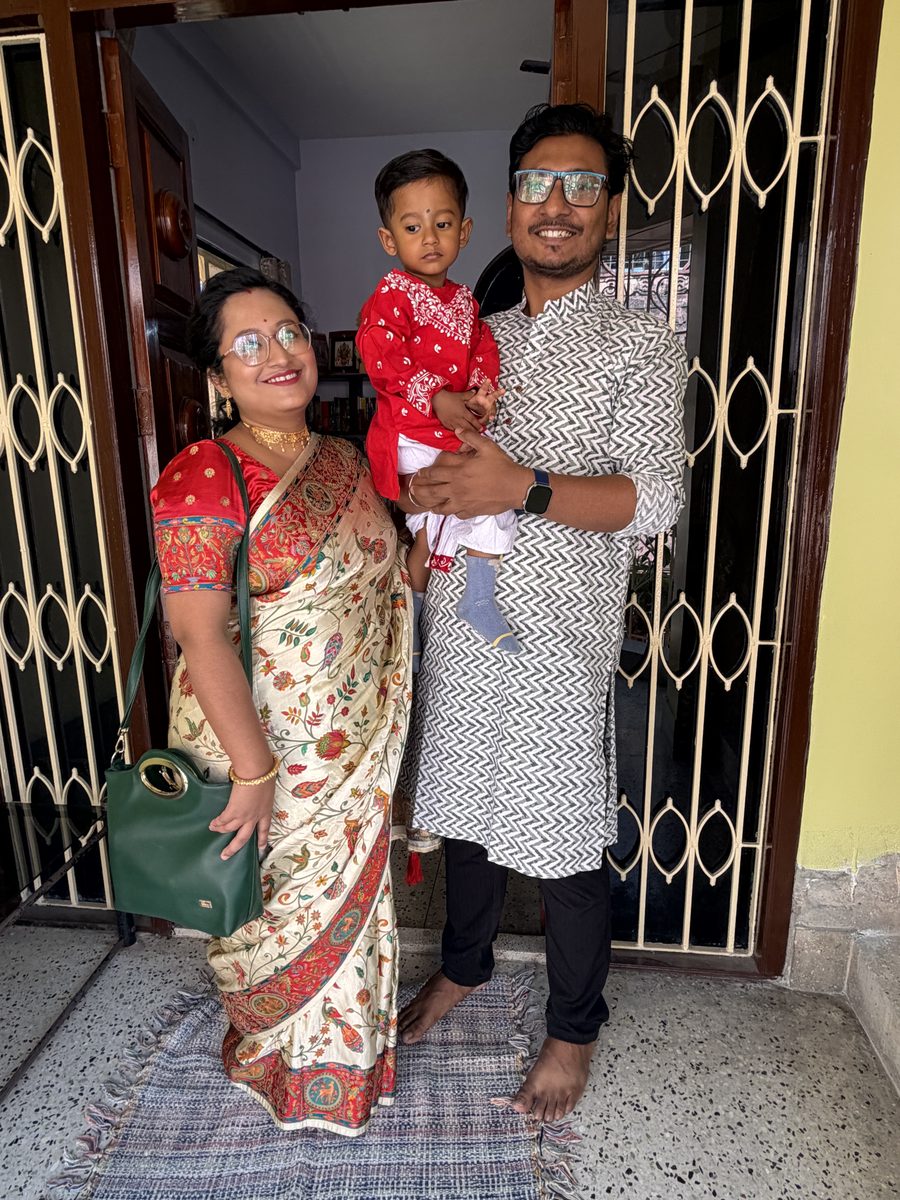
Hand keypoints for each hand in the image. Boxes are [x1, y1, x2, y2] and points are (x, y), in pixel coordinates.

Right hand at [210, 777, 274, 859]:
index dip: (262, 839)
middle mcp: (255, 818)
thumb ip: (261, 797)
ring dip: (221, 830)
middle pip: (244, 838)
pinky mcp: (233, 811)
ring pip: (230, 829)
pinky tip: (212, 824)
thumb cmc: (264, 775)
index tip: (261, 849)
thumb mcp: (267, 790)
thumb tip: (255, 796)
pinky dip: (217, 823)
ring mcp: (244, 816)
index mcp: (266, 812)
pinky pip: (223, 820)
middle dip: (233, 848)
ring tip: (214, 830)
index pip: (264, 829)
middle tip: (225, 856)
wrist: (257, 772)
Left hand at [412, 426, 530, 519]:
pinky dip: (451, 511)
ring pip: (441, 507)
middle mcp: (457, 489)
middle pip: (432, 492)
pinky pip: (456, 514)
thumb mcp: (487, 446)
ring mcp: (463, 502)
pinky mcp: (471, 511)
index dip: (423, 474)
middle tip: (415, 489)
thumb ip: (470, 437)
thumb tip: (458, 429)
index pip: (433, 474)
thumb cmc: (502, 466)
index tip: (418, 474)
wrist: (516, 487)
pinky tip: (451, 508)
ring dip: (432, 505)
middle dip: (421, 490)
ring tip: (428, 503)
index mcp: (458, 472)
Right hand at [431, 388, 483, 434]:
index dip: (478, 425)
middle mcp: (458, 418)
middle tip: (478, 434)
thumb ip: (469, 395)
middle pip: (468, 427)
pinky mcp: (446, 424)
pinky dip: (457, 433)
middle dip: (474, 431)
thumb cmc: (448, 397)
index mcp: (463, 412)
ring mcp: (452, 422)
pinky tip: (460, 434)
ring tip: (470, 436)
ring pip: (461, 430)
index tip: (482, 428)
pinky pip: (453, 430)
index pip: (472, 420)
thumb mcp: (460, 395)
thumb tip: (475, 392)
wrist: (436, 399)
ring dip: (466, 433)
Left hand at [467, 381, 503, 422]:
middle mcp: (487, 400)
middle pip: (493, 396)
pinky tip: (490, 419)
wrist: (472, 411)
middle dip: (498, 393)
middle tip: (503, 390)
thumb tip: (465, 394)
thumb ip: (467, 397)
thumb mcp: (466, 399)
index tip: (488, 379)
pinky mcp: (489, 413)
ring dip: (492, 412)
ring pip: (493, 408)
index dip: (486, 384)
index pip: (484, 389)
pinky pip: (490, 415)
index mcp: (480, 395)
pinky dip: (489, 417)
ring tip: (490, 417)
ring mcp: (490, 406)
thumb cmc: (470, 403)